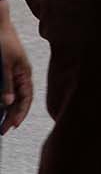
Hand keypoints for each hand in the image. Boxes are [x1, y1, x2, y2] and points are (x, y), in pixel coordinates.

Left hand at [0, 1, 30, 133]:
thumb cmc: (3, 42)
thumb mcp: (4, 65)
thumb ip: (6, 84)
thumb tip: (7, 103)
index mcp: (25, 74)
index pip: (26, 98)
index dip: (20, 113)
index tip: (13, 126)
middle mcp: (21, 76)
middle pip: (19, 101)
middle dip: (11, 116)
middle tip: (2, 130)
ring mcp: (13, 75)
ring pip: (11, 97)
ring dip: (5, 111)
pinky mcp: (4, 72)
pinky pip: (5, 90)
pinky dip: (2, 100)